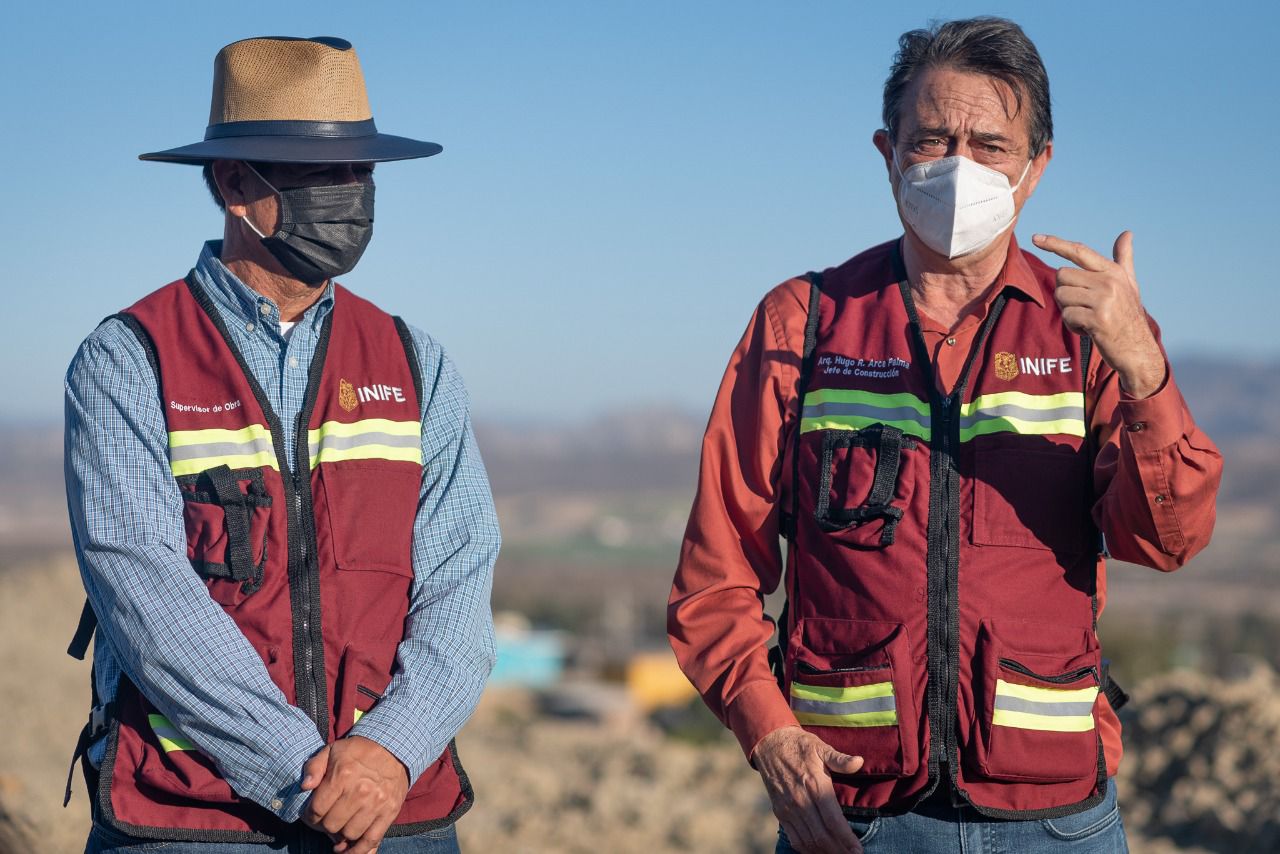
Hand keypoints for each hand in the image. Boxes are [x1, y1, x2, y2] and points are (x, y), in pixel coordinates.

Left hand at [301, 736, 409, 853]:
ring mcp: (376, 804)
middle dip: (323, 826)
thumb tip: (304, 786)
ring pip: (349, 834)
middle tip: (324, 820)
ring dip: (340, 835)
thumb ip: (314, 767)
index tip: (310, 815)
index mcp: (342, 775)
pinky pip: (371, 840)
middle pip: (331, 825)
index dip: (308, 817)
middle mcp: (360, 792)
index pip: (316, 810)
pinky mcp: (389, 813)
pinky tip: (347, 850)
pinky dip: (358, 851)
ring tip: (338, 828)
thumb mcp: (331, 750)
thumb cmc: (358, 751)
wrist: (393, 749)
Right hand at [751, 726, 864, 853]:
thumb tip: (859, 762)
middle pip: (822, 836)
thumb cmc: (800, 746)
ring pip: (809, 841)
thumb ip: (840, 759)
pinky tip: (819, 851)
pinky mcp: (780, 812)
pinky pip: (794, 838)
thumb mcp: (821, 747)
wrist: (769, 743)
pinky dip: (807, 849)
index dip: (847, 838)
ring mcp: (788, 808)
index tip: (858, 849)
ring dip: (825, 851)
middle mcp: (800, 800)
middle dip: (839, 849)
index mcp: (814, 785)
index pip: (833, 820)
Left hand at [1032, 231, 1165, 398]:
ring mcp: (1104, 300)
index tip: (1036, 238)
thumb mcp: (1129, 285)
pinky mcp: (1097, 319)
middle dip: (1065, 293)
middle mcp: (1109, 282)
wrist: (1138, 350)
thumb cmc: (1128, 316)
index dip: (1055, 243)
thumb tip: (1127, 233)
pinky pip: (1067, 316)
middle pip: (1061, 275)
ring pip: (1062, 296)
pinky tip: (1089, 330)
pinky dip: (1073, 326)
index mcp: (1113, 272)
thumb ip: (1124, 259)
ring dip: (1069, 311)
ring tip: (1088, 319)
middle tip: (1082, 307)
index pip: (1079, 251)